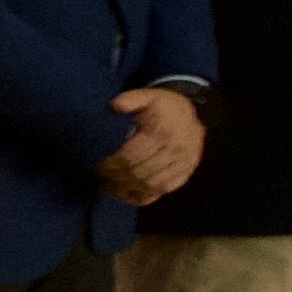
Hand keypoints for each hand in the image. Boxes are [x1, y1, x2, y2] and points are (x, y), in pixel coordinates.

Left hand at [95, 89, 205, 206]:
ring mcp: (183, 165)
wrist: (195, 113)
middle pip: (139, 173)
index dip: (111, 163)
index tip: (96, 164)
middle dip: (115, 176)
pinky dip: (142, 196)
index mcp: (164, 132)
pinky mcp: (185, 175)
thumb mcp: (149, 96)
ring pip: (150, 185)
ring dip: (126, 187)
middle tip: (98, 175)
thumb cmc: (165, 106)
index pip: (131, 156)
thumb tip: (114, 106)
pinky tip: (125, 192)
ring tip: (108, 184)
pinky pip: (161, 191)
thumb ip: (131, 99)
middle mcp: (176, 151)